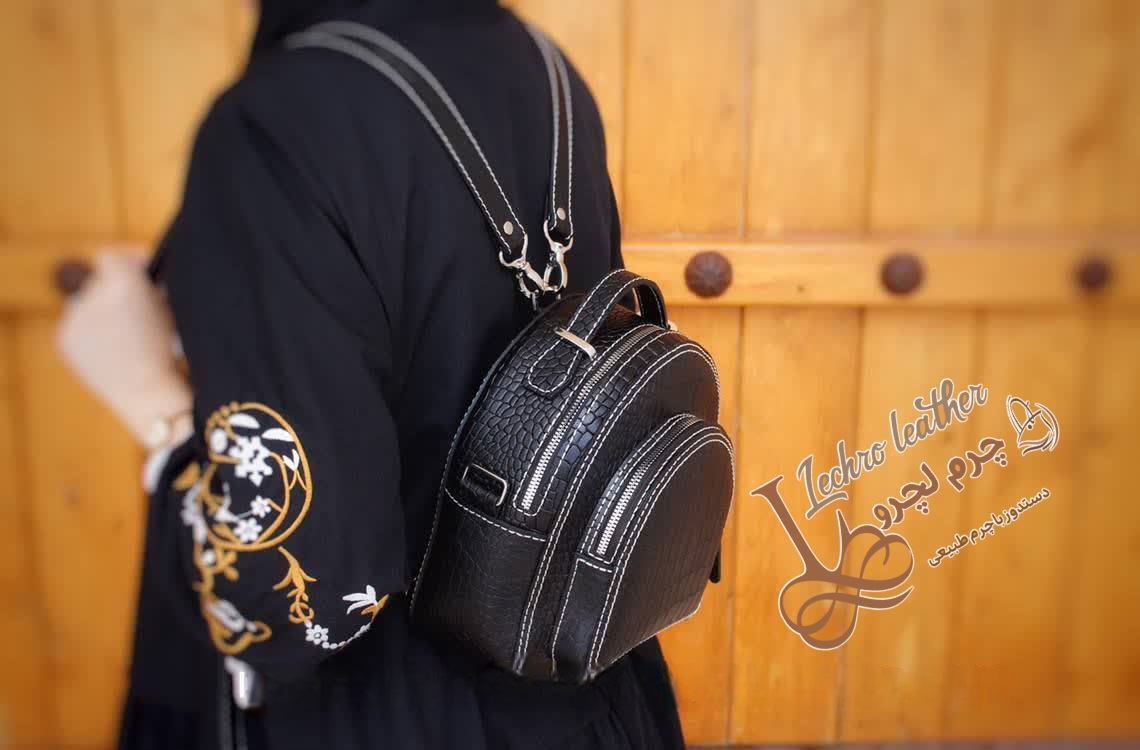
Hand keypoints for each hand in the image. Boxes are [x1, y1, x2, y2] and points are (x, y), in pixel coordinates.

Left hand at [56, 250, 190, 445]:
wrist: (149, 393)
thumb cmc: (169, 350)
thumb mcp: (169, 307)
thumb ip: (148, 283)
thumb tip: (135, 271)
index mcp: (123, 282)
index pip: (112, 256)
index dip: (128, 259)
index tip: (143, 270)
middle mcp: (93, 294)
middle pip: (98, 280)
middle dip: (116, 289)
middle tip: (138, 308)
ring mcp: (74, 318)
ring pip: (86, 303)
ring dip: (102, 310)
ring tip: (126, 335)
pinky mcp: (65, 339)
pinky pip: (77, 326)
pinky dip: (92, 332)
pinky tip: (112, 350)